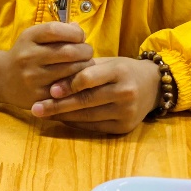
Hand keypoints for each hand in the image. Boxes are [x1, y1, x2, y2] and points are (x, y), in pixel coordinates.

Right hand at [0, 22, 92, 107]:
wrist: (2, 79)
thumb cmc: (27, 53)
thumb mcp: (36, 37)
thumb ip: (59, 31)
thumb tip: (79, 30)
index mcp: (28, 38)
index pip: (56, 30)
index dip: (75, 33)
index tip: (80, 37)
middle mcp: (28, 57)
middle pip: (69, 52)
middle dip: (86, 51)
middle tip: (87, 53)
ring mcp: (33, 78)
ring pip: (72, 71)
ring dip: (85, 68)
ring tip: (85, 66)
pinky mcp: (39, 96)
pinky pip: (67, 89)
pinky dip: (77, 84)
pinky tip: (78, 80)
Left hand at [30, 56, 161, 134]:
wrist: (154, 86)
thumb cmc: (124, 71)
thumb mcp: (108, 63)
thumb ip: (84, 69)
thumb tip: (54, 82)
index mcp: (120, 71)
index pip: (88, 79)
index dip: (68, 85)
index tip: (50, 90)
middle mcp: (125, 91)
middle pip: (85, 101)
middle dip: (58, 105)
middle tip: (37, 108)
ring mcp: (126, 111)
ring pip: (88, 116)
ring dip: (64, 116)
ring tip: (45, 114)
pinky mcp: (125, 126)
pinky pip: (95, 126)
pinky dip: (77, 123)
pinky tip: (63, 119)